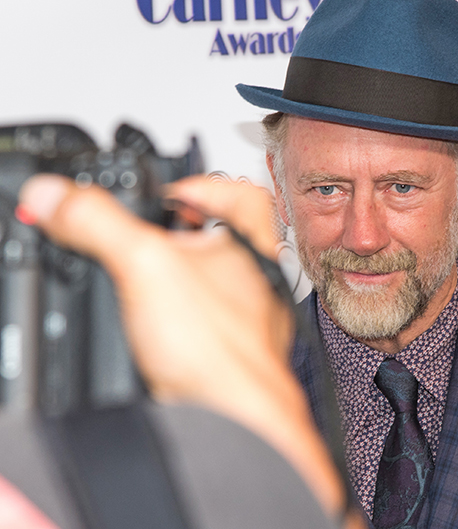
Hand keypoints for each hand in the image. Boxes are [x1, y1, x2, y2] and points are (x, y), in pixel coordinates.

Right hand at [17, 174, 347, 519]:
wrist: (236, 420)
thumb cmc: (220, 351)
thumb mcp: (144, 266)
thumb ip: (98, 225)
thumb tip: (52, 196)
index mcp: (252, 245)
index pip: (243, 194)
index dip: (205, 183)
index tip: (171, 191)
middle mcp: (257, 281)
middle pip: (226, 237)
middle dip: (181, 231)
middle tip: (149, 230)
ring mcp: (247, 319)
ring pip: (215, 282)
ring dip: (176, 275)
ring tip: (141, 274)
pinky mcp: (230, 353)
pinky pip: (205, 322)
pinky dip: (178, 316)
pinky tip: (152, 324)